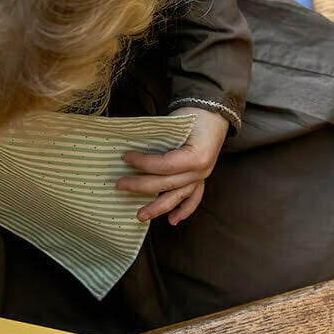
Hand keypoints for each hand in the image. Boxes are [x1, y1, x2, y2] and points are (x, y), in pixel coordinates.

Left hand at [117, 108, 228, 224]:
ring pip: (178, 196)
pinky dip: (184, 210)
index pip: (164, 165)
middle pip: (167, 183)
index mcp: (196, 156)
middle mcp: (201, 170)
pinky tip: (172, 221)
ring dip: (158, 208)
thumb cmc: (193, 116)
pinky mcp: (201, 179)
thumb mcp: (175, 124)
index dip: (143, 163)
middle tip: (120, 185)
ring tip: (140, 216)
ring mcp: (202, 177)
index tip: (125, 157)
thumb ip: (157, 141)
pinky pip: (194, 198)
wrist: (214, 113)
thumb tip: (131, 152)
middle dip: (141, 185)